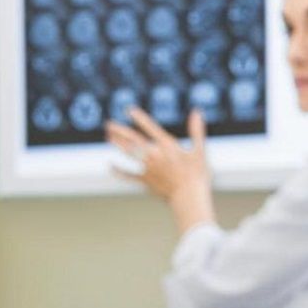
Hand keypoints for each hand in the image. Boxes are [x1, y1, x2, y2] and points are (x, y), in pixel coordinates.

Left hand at [106, 107, 214, 231]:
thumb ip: (197, 131)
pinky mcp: (145, 181)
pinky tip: (110, 166)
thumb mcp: (200, 150)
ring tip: (108, 137)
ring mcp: (148, 168)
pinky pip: (128, 176)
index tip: (129, 110)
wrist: (189, 197)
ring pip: (129, 153)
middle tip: (109, 124)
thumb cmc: (197, 175)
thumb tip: (197, 112)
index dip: (139, 117)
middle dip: (120, 131)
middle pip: (133, 140)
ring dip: (117, 144)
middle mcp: (154, 155)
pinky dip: (119, 171)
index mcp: (167, 145)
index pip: (150, 127)